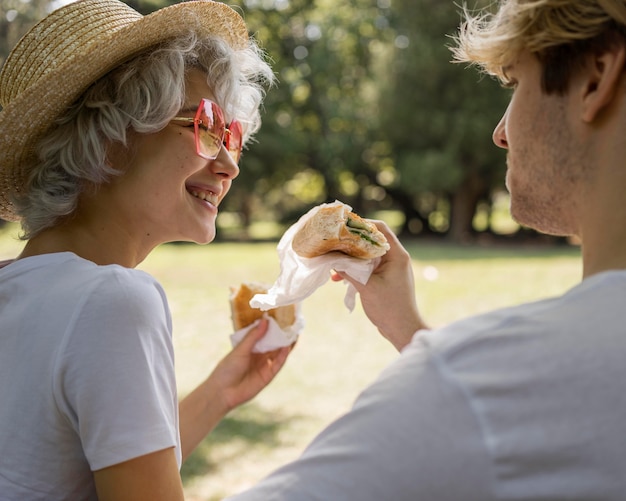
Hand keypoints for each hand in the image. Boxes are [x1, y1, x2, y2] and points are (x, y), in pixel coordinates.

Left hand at [209, 318, 292, 411]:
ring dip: (285, 344)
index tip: (279, 317)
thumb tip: (265, 321)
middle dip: (281, 335)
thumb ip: (254, 336)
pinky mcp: (268, 376)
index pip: (263, 335)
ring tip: (293, 334)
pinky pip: (278, 364)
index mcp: (250, 348)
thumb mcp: (240, 349)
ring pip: (278, 353)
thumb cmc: (227, 368)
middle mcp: (258, 356)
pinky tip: (287, 347)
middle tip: (291, 324)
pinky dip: (283, 356)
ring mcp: (264, 365)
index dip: (271, 327)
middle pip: (273, 344)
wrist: (223, 391)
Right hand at [332, 221, 426, 350]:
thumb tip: (331, 259)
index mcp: (397, 256)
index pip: (380, 230)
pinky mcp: (385, 279)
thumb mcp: (366, 287)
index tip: (344, 227)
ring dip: (351, 259)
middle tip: (334, 243)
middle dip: (351, 243)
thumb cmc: (389, 307)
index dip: (362, 225)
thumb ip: (349, 271)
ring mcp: (390, 269)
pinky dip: (355, 271)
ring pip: (367, 256)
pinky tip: (339, 279)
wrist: (402, 329)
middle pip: (372, 241)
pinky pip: (367, 269)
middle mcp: (395, 259)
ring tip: (334, 263)